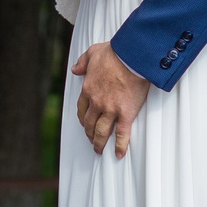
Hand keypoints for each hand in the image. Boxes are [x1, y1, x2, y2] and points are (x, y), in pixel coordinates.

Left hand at [71, 43, 150, 157]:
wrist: (132, 57)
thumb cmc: (115, 53)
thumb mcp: (93, 53)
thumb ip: (82, 62)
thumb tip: (75, 69)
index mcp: (88, 89)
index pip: (82, 109)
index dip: (83, 118)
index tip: (85, 123)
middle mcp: (97, 102)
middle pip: (90, 123)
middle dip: (89, 133)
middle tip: (91, 139)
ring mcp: (110, 110)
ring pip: (101, 131)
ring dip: (99, 142)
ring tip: (99, 149)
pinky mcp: (125, 114)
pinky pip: (121, 134)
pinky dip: (119, 145)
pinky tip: (118, 153)